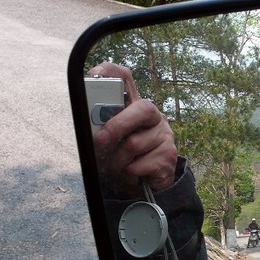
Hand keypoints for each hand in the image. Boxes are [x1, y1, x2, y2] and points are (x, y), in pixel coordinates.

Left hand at [88, 63, 177, 196]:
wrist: (146, 186)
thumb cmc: (122, 158)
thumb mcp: (108, 142)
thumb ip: (101, 131)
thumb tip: (91, 132)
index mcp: (133, 106)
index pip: (125, 79)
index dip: (111, 72)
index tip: (95, 74)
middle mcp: (152, 115)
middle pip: (142, 108)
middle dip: (117, 126)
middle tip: (100, 141)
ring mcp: (164, 134)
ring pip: (134, 144)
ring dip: (117, 160)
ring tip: (115, 167)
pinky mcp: (169, 154)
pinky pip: (139, 164)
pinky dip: (128, 174)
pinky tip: (129, 175)